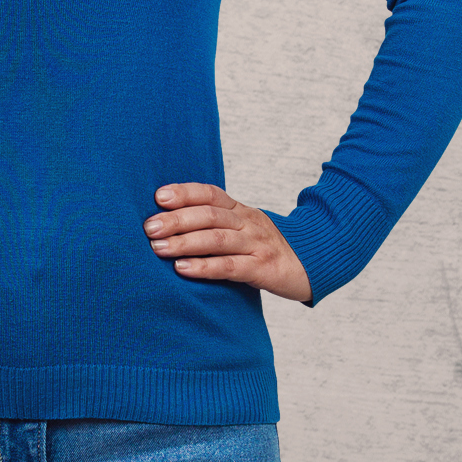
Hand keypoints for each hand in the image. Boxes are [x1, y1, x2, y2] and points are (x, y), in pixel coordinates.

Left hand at [147, 182, 312, 302]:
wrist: (312, 264)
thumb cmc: (264, 248)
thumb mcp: (242, 228)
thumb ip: (213, 223)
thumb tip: (165, 221)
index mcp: (240, 209)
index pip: (210, 193)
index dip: (184, 192)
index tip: (158, 197)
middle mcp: (248, 222)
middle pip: (209, 215)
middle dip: (176, 220)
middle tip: (149, 228)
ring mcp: (257, 244)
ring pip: (217, 239)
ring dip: (184, 242)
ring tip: (158, 248)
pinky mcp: (263, 268)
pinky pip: (231, 266)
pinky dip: (205, 267)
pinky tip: (183, 269)